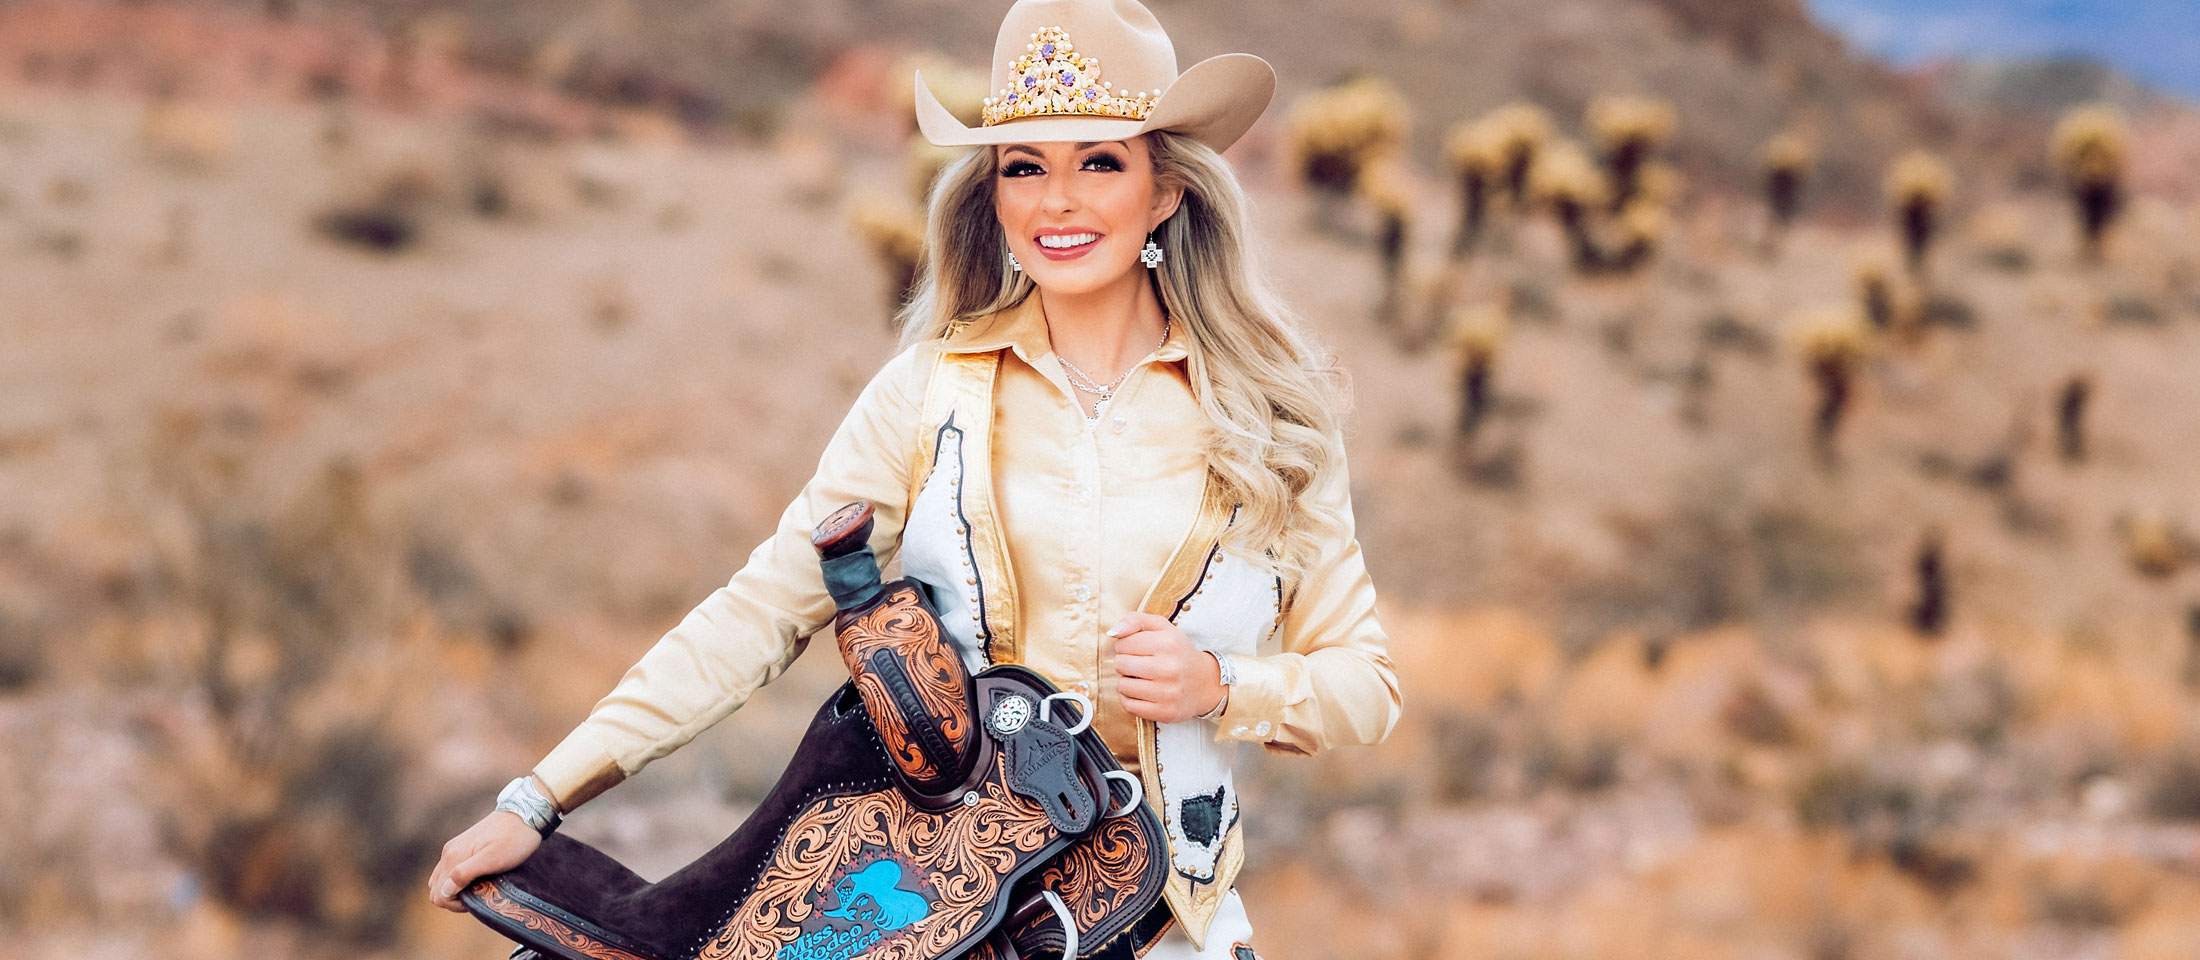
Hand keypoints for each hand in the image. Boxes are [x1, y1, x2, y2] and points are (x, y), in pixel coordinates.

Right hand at [426, 806, 543, 911]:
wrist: (525, 814)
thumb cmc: (513, 839)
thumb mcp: (492, 859)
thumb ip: (464, 874)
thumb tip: (444, 891)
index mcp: (452, 857)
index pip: (438, 895)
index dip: (456, 904)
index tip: (478, 898)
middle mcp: (448, 853)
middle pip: (436, 889)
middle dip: (454, 899)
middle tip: (479, 895)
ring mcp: (454, 849)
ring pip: (441, 881)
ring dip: (456, 890)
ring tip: (479, 888)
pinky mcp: (462, 847)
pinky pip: (450, 871)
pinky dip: (458, 881)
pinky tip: (478, 879)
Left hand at [1108, 612, 1224, 723]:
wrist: (1205, 683)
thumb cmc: (1178, 653)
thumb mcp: (1162, 628)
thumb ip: (1135, 620)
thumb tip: (1112, 632)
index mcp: (1168, 643)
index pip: (1122, 643)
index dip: (1124, 645)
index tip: (1136, 649)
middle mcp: (1169, 668)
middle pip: (1121, 664)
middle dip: (1124, 663)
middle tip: (1138, 664)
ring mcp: (1168, 692)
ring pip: (1123, 686)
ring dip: (1127, 682)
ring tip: (1140, 679)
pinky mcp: (1165, 712)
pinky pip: (1129, 706)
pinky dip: (1131, 700)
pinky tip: (1142, 694)